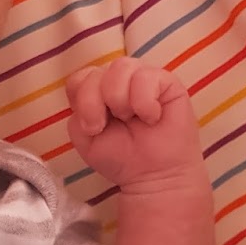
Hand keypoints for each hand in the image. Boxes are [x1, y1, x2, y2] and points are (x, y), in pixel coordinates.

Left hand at [68, 57, 204, 191]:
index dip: (81, 100)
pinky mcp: (166, 81)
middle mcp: (118, 81)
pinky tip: (151, 118)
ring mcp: (141, 78)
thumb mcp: (86, 138)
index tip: (91, 128)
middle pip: (95, 74)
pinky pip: (146, 77)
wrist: (153, 176)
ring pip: (120, 68)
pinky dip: (145, 103)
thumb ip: (79, 111)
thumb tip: (93, 94)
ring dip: (120, 101)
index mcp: (97, 92)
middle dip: (95, 105)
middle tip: (108, 128)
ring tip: (132, 120)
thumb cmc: (121, 158)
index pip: (79, 78)